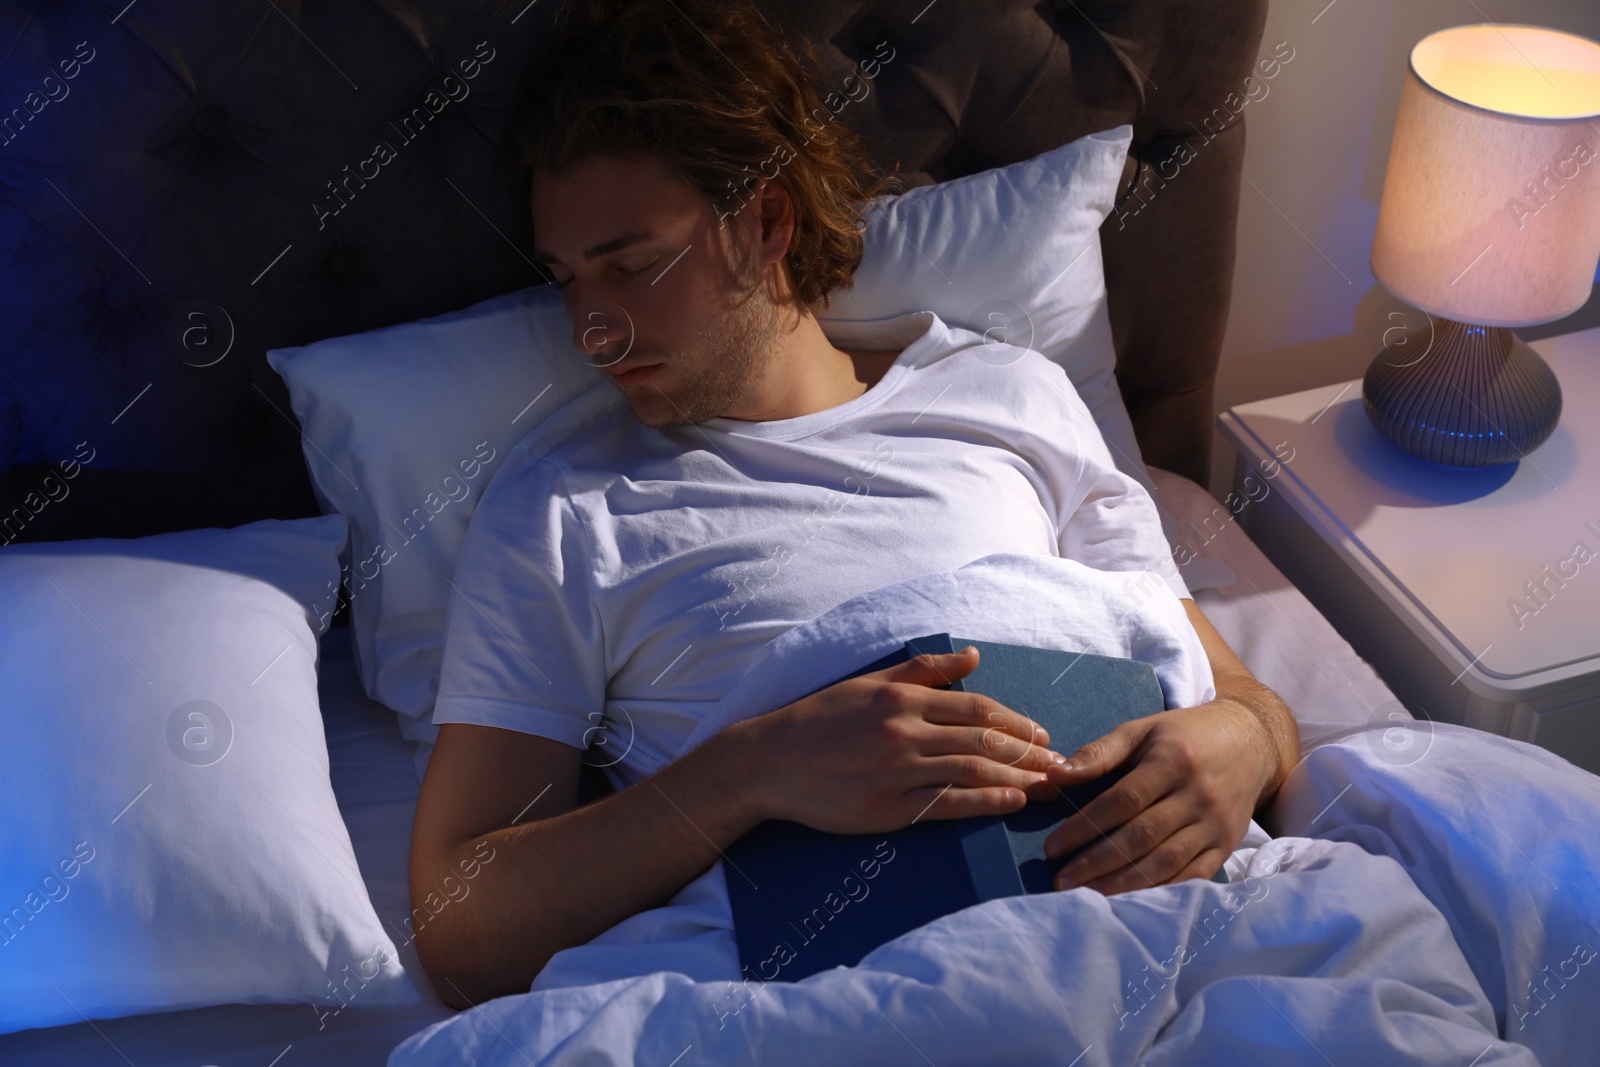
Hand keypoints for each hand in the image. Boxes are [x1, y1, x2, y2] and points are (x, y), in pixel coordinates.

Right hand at [730, 646, 1068, 834]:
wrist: (770, 762)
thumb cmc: (821, 719)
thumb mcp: (870, 682)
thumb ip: (923, 669)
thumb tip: (972, 656)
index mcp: (902, 697)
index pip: (977, 708)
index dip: (1017, 722)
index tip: (1043, 736)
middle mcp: (904, 730)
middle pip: (984, 740)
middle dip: (1029, 753)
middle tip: (1061, 765)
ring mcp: (896, 771)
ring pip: (973, 771)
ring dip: (1018, 777)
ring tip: (1047, 787)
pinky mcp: (886, 807)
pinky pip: (946, 804)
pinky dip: (984, 802)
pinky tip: (1011, 802)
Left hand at [1040, 699, 1274, 894]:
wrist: (1251, 741)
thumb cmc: (1184, 735)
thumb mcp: (1141, 730)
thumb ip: (1099, 752)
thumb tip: (1054, 774)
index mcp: (1172, 761)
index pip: (1121, 802)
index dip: (1084, 827)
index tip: (1052, 848)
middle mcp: (1197, 795)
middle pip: (1140, 837)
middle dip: (1096, 862)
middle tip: (1061, 881)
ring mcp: (1215, 824)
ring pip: (1165, 862)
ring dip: (1123, 883)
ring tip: (1088, 895)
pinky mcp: (1227, 845)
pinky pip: (1193, 876)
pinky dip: (1160, 890)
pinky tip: (1131, 899)